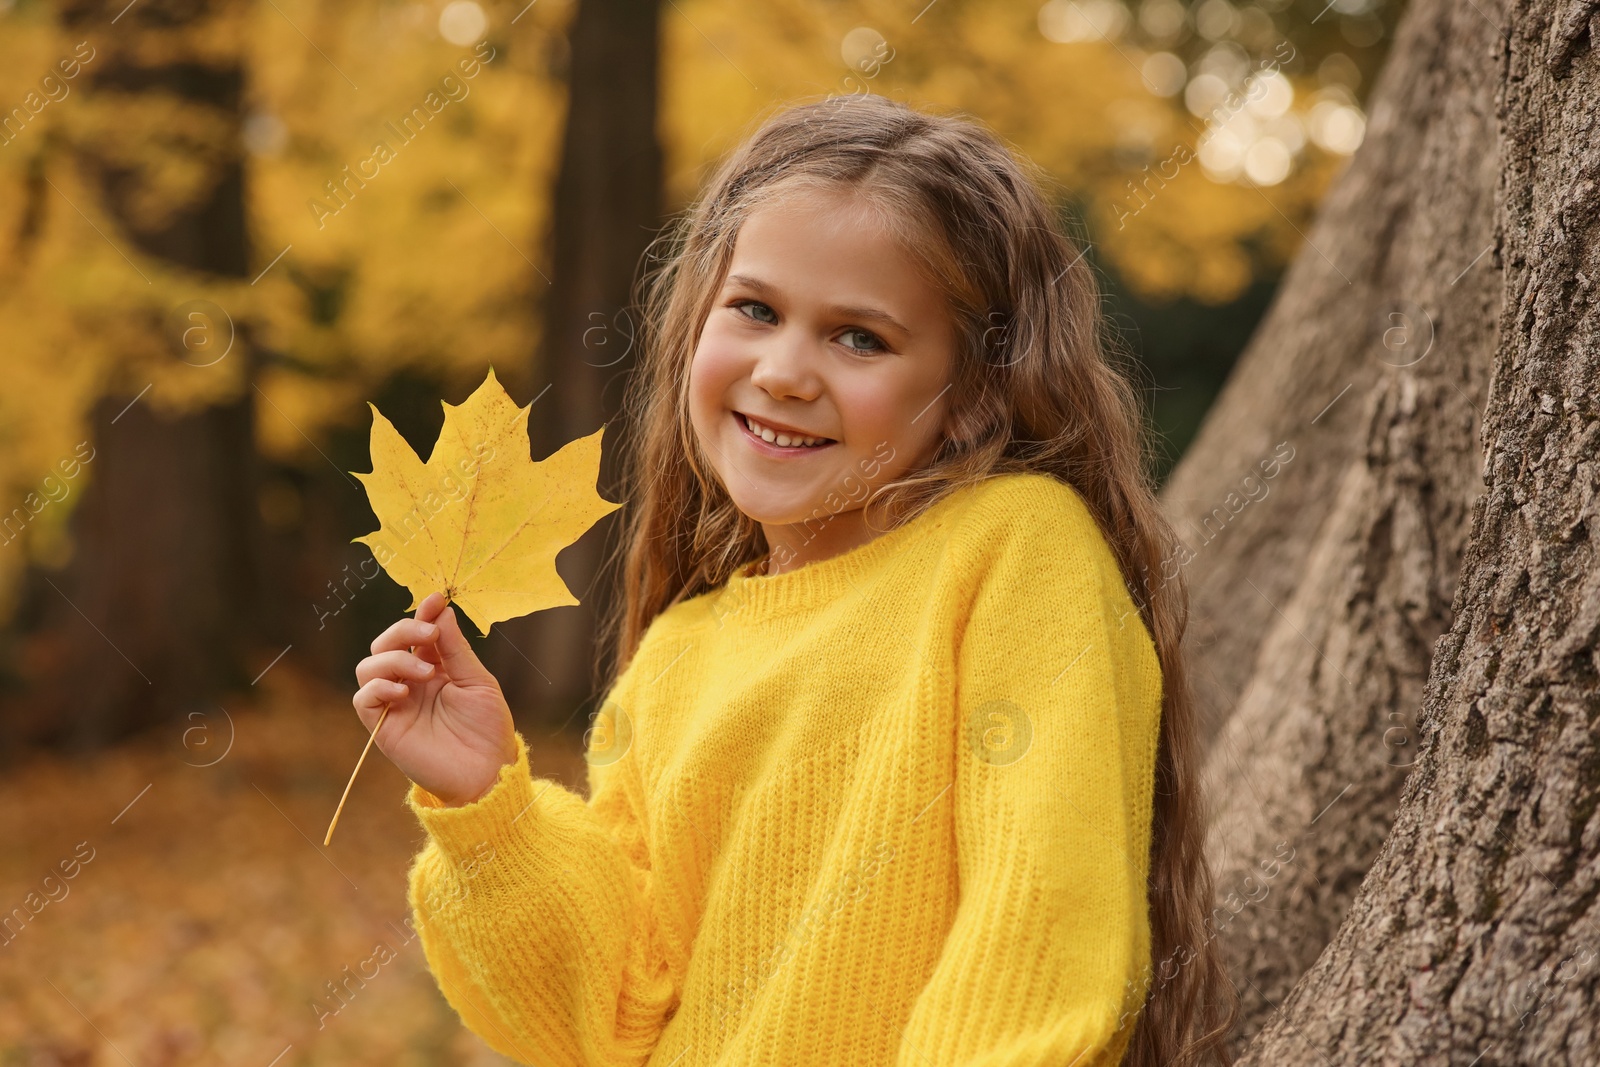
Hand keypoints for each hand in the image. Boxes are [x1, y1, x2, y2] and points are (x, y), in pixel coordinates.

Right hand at [353, 591, 517, 806]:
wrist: (488, 772)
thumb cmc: (487, 728)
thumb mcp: (477, 681)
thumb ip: (456, 648)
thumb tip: (441, 610)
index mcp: (434, 667)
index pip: (417, 633)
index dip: (423, 613)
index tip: (436, 599)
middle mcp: (410, 682)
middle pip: (385, 643)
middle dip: (404, 630)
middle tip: (430, 635)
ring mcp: (395, 703)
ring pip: (368, 666)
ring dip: (394, 659)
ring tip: (425, 673)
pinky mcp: (384, 727)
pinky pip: (362, 698)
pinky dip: (378, 686)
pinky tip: (404, 691)